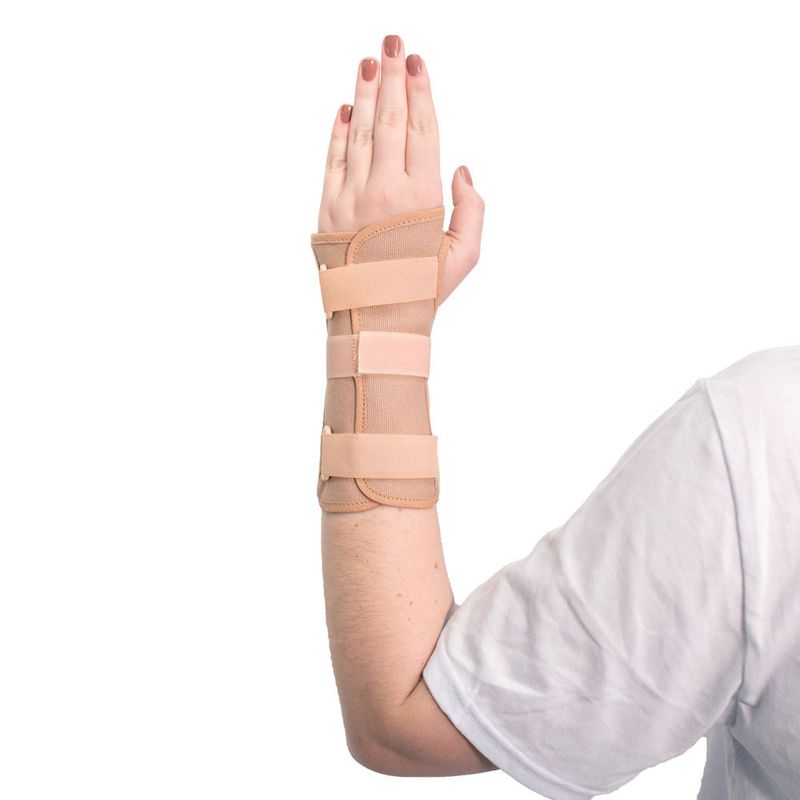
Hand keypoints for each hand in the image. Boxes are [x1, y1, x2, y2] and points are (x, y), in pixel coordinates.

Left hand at [318, 34, 484, 302]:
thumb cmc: (424, 291)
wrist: (375, 322)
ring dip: (363, 94)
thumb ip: (473, 210)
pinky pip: (332, 160)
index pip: (421, 131)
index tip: (418, 63)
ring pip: (358, 134)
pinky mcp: (328, 209)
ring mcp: (351, 198)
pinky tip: (344, 108)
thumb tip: (462, 170)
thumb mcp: (466, 257)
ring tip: (369, 62)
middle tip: (394, 42)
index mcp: (421, 198)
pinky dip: (337, 132)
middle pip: (389, 121)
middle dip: (392, 77)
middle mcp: (384, 191)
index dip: (420, 93)